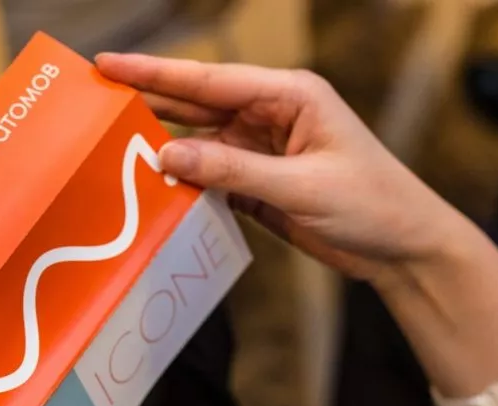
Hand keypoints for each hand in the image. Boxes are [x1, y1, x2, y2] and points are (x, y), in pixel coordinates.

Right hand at [95, 53, 470, 284]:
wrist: (403, 247)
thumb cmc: (371, 204)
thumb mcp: (300, 186)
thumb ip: (232, 170)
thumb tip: (167, 156)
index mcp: (289, 95)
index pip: (209, 80)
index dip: (154, 73)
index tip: (109, 65)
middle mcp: (270, 114)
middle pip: (196, 103)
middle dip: (147, 98)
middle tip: (95, 96)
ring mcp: (262, 149)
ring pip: (198, 141)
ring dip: (160, 144)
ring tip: (109, 142)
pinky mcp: (258, 182)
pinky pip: (209, 175)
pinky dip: (182, 180)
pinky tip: (151, 183)